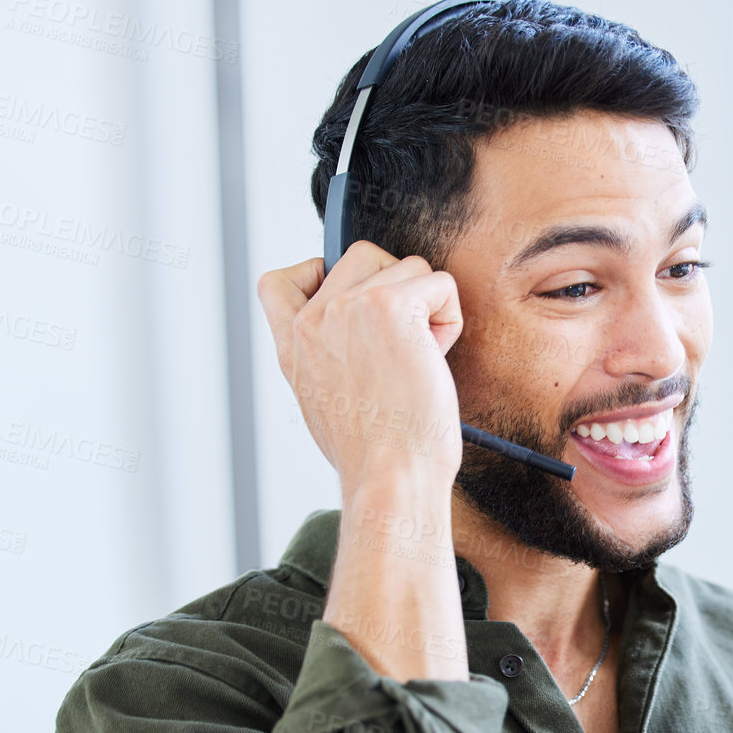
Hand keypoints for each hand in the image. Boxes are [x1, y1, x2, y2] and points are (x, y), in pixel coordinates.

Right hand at [256, 241, 465, 495]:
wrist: (390, 476)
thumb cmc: (374, 455)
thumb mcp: (323, 403)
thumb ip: (327, 359)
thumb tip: (355, 343)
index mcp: (293, 344)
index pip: (282, 280)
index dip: (321, 275)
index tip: (352, 308)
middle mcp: (313, 319)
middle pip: (363, 257)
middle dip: (396, 291)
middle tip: (403, 347)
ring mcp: (349, 307)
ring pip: (408, 267)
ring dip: (427, 308)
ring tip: (420, 358)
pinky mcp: (390, 306)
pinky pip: (440, 283)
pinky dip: (450, 318)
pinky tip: (437, 357)